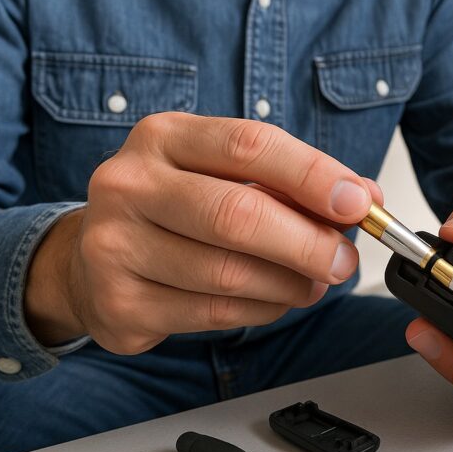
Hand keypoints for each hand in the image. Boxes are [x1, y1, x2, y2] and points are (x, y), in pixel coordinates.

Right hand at [25, 113, 378, 353]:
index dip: (313, 175)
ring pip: (230, 274)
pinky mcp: (120, 304)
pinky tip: (274, 300)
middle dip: (308, 242)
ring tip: (314, 282)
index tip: (358, 202)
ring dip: (290, 284)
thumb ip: (291, 181)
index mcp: (163, 137)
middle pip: (238, 215)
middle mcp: (129, 185)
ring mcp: (116, 246)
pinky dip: (262, 310)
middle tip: (344, 259)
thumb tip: (364, 197)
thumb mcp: (223, 174)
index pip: (249, 145)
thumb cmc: (171, 208)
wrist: (89, 258)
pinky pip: (215, 314)